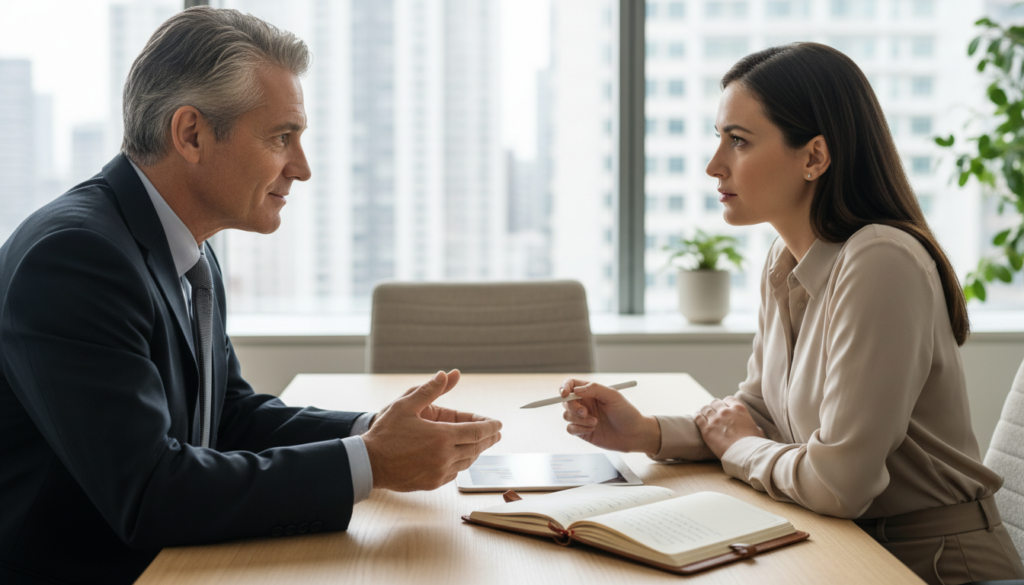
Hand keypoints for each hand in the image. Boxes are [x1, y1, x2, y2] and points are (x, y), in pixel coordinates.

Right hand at [363, 370, 501, 491]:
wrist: (368, 464)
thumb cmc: (385, 433)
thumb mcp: (405, 405)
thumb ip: (430, 390)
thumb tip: (448, 374)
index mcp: (442, 436)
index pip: (477, 432)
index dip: (491, 427)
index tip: (499, 424)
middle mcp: (445, 456)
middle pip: (476, 448)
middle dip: (489, 439)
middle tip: (497, 434)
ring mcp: (439, 472)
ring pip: (467, 461)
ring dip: (477, 451)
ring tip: (481, 444)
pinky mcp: (433, 483)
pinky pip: (455, 472)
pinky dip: (462, 463)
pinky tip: (461, 457)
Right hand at [560, 378, 660, 454]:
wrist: (633, 435)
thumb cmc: (626, 413)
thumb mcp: (613, 396)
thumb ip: (594, 389)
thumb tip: (575, 390)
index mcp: (591, 392)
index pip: (571, 385)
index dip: (564, 387)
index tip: (565, 394)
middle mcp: (585, 404)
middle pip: (565, 401)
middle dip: (572, 407)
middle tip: (585, 412)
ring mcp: (582, 418)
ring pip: (566, 416)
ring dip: (579, 420)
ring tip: (595, 422)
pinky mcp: (582, 432)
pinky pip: (570, 429)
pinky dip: (579, 429)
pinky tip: (593, 430)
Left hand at [692, 397, 765, 458]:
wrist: (745, 454)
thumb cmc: (754, 445)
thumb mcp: (758, 431)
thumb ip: (754, 426)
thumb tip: (756, 429)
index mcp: (739, 409)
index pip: (728, 399)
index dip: (725, 403)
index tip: (724, 408)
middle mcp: (726, 411)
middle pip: (715, 402)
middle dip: (714, 406)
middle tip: (713, 412)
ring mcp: (715, 419)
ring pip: (705, 408)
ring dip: (705, 410)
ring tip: (703, 414)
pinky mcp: (706, 429)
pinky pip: (698, 417)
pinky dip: (697, 415)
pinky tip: (697, 416)